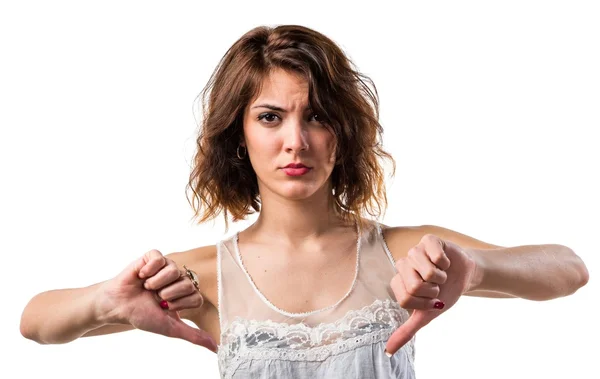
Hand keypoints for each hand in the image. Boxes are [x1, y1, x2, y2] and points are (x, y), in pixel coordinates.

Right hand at [95, 249, 216, 351]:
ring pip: (173, 271)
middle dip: (168, 295)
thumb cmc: (142, 315)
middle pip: (187, 284)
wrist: (118, 305)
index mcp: (185, 293)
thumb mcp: (170, 328)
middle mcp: (178, 278)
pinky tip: (141, 276)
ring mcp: (166, 266)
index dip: (180, 304)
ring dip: (156, 283)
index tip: (166, 308)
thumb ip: (193, 335)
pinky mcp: (153, 257)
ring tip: (147, 287)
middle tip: (155, 297)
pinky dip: (148, 270)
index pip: (197, 297)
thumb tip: (215, 348)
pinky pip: (159, 258)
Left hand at [385, 234, 476, 355]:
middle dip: (432, 291)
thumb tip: (388, 351)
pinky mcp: (429, 240)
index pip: (405, 298)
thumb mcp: (427, 315)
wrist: (465, 275)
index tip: (430, 300)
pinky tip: (445, 261)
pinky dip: (446, 263)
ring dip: (441, 277)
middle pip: (414, 285)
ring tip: (442, 274)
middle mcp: (403, 264)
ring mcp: (414, 250)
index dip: (423, 302)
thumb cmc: (444, 293)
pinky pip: (436, 255)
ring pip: (427, 271)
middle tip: (436, 286)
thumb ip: (407, 331)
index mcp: (399, 281)